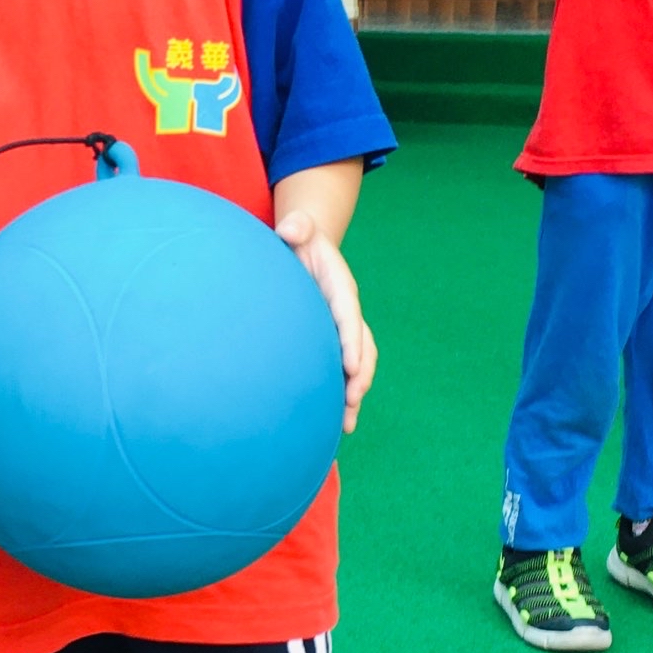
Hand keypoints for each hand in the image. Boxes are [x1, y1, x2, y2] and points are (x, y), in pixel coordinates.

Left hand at [275, 209, 377, 434]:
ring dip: (354, 394)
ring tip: (346, 425)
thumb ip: (297, 227)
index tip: (350, 366)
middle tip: (352, 400)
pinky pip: (342, 370)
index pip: (349, 316)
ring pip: (357, 364)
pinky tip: (333, 423)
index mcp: (339, 287)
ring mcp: (342, 329)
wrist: (306, 248)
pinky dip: (341, 395)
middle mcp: (346, 311)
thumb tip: (290, 229)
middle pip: (362, 346)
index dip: (351, 341)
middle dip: (360, 375)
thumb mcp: (299, 228)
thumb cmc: (298, 240)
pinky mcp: (332, 341)